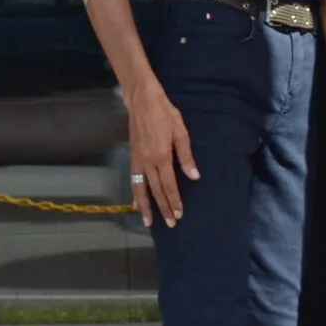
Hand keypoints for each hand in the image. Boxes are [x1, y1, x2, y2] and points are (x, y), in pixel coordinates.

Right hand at [127, 82, 197, 227]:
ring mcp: (137, 160)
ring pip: (140, 188)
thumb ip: (186, 156)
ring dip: (144, 206)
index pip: (169, 185)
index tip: (179, 214)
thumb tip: (194, 176)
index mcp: (161, 156)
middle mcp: (147, 162)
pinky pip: (132, 179)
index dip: (174, 201)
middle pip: (155, 190)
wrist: (142, 100)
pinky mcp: (132, 156)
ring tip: (148, 222)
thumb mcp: (180, 131)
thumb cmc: (165, 113)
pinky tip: (135, 203)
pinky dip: (134, 193)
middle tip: (170, 224)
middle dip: (163, 208)